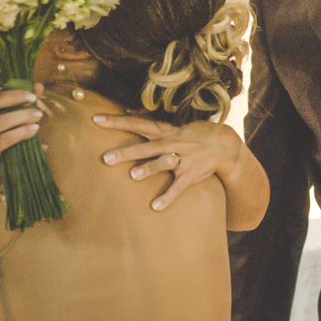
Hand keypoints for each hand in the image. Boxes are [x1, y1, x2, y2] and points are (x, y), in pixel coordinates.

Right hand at [0, 86, 44, 178]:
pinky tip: (33, 130)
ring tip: (38, 115)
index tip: (32, 89)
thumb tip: (39, 87)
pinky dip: (20, 133)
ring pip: (0, 121)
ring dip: (21, 116)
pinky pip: (4, 140)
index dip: (13, 88)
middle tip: (33, 98)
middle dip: (16, 97)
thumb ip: (15, 106)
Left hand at [94, 114, 242, 210]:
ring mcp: (181, 160)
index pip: (136, 123)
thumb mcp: (174, 124)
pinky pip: (177, 188)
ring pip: (162, 163)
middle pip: (145, 147)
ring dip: (149, 169)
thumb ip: (152, 123)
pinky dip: (167, 197)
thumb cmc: (193, 133)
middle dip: (126, 152)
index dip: (116, 121)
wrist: (224, 145)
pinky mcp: (189, 175)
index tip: (96, 120)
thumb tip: (129, 113)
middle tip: (106, 158)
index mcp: (164, 130)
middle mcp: (171, 143)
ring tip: (133, 175)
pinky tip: (155, 207)